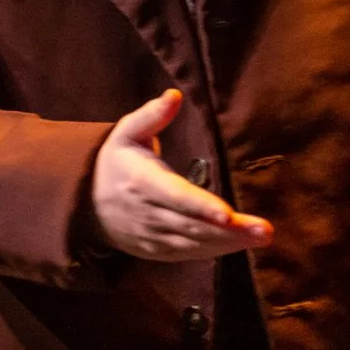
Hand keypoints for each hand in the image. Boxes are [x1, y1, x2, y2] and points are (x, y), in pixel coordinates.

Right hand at [90, 90, 273, 261]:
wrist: (85, 204)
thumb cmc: (115, 161)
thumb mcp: (126, 132)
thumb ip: (151, 115)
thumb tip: (174, 95)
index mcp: (141, 183)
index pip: (175, 197)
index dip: (201, 206)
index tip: (228, 214)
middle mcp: (147, 214)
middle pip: (192, 225)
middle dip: (229, 230)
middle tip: (264, 230)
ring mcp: (151, 236)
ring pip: (193, 244)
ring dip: (229, 244)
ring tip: (261, 237)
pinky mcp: (156, 250)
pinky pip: (188, 254)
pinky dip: (214, 251)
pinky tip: (241, 245)